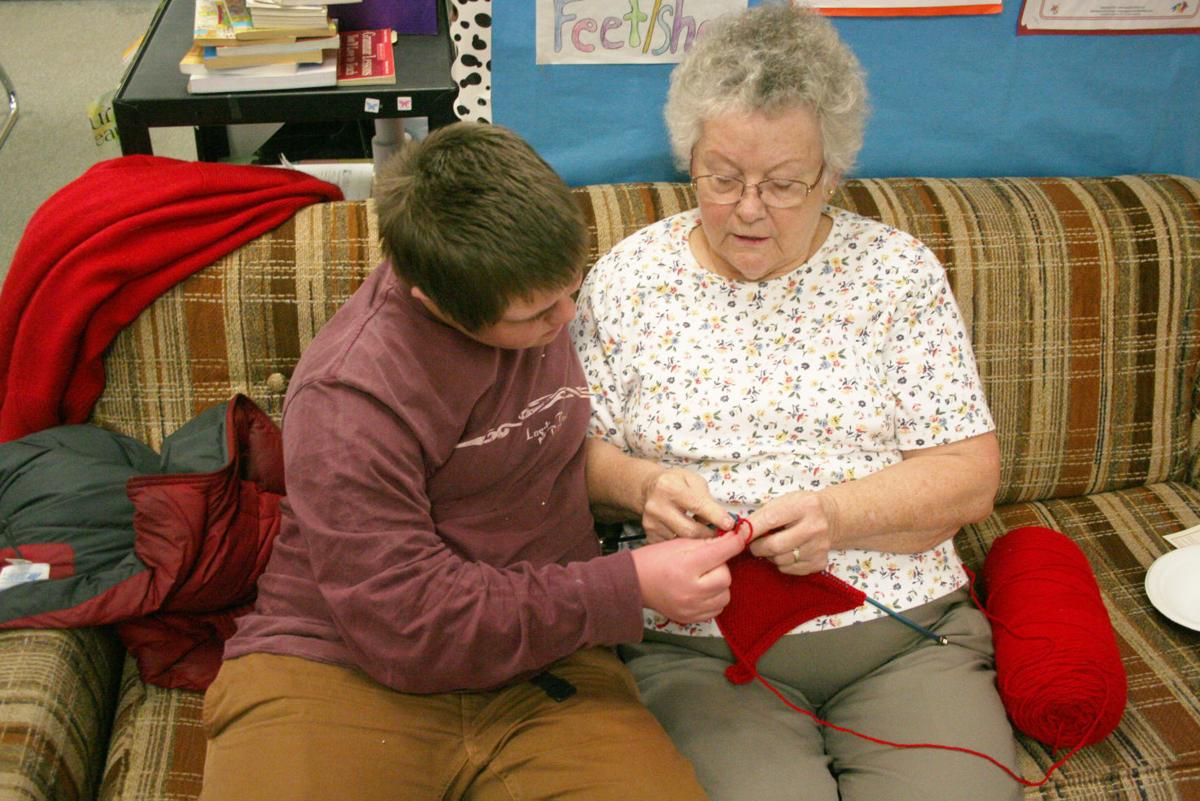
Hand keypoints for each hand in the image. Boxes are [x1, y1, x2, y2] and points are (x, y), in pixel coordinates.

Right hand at [630, 532, 745, 622]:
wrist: (633, 584)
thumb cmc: (655, 559)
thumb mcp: (678, 543)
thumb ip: (707, 543)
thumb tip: (733, 539)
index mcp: (686, 566)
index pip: (721, 553)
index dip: (734, 543)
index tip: (740, 536)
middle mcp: (690, 591)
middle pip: (726, 577)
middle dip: (721, 567)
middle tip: (707, 563)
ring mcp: (691, 608)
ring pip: (725, 595)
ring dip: (719, 584)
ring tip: (704, 578)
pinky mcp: (691, 619)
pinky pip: (716, 609)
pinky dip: (714, 598)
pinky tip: (701, 591)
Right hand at [640, 468, 733, 542]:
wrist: (649, 488)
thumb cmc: (676, 483)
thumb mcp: (694, 481)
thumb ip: (708, 500)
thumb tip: (722, 521)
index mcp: (669, 487)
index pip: (697, 506)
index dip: (716, 517)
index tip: (730, 525)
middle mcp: (657, 506)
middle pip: (690, 530)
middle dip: (710, 534)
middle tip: (720, 533)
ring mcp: (651, 523)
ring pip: (683, 541)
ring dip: (698, 540)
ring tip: (702, 531)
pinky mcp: (650, 535)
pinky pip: (674, 547)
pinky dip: (685, 545)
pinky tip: (688, 535)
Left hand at [745, 492, 838, 575]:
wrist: (832, 517)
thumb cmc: (801, 507)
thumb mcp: (785, 501)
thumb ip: (764, 515)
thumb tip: (741, 534)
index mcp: (805, 505)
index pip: (770, 520)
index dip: (750, 530)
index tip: (739, 535)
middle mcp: (815, 527)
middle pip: (775, 546)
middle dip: (757, 547)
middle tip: (754, 544)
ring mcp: (819, 547)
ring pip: (781, 560)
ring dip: (770, 555)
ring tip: (773, 545)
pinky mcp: (820, 562)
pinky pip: (790, 569)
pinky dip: (782, 563)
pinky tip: (787, 551)